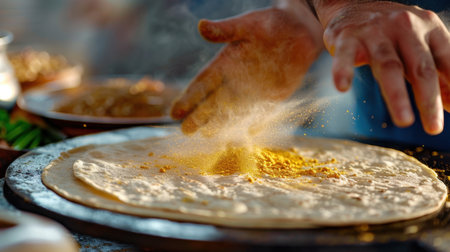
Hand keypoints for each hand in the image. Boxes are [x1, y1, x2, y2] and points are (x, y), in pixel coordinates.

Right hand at [171, 5, 322, 134]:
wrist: (298, 30)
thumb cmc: (269, 24)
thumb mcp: (246, 25)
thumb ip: (225, 30)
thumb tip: (201, 26)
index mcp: (225, 63)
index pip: (202, 84)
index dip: (188, 98)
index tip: (175, 112)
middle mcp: (236, 80)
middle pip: (213, 102)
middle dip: (199, 116)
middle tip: (185, 131)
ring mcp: (254, 91)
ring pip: (233, 111)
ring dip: (220, 124)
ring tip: (207, 135)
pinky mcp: (272, 97)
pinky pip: (260, 114)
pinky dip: (253, 124)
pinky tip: (243, 135)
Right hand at [316, 1, 449, 134]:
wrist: (353, 3)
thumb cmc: (391, 31)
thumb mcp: (419, 44)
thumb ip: (436, 71)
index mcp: (429, 27)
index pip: (445, 62)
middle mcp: (405, 27)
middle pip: (420, 67)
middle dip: (428, 99)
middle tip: (434, 128)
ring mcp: (374, 31)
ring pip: (388, 66)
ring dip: (397, 95)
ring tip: (404, 121)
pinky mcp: (346, 37)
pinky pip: (345, 56)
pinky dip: (342, 71)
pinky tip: (342, 87)